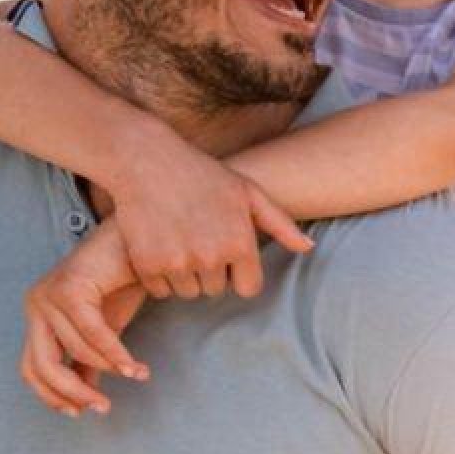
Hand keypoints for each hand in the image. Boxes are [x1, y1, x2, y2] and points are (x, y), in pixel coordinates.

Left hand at [18, 219, 152, 415]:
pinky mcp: (68, 287)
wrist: (136, 238)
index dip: (52, 396)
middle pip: (40, 366)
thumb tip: (88, 397)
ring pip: (73, 351)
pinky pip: (92, 333)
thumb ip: (91, 360)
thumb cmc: (122, 279)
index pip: (31, 368)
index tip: (79, 413)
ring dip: (109, 369)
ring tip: (137, 374)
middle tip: (101, 408)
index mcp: (39, 316)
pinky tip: (134, 366)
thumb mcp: (106, 328)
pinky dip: (115, 354)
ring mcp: (48, 295)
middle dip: (71, 393)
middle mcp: (35, 305)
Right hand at [88, 124, 310, 301]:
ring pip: (188, 293)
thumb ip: (280, 223)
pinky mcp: (148, 265)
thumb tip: (309, 249)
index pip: (248, 289)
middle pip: (216, 291)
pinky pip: (160, 290)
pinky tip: (158, 246)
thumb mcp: (247, 192)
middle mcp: (211, 257)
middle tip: (197, 239)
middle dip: (210, 272)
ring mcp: (178, 262)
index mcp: (239, 242)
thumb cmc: (202, 174)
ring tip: (178, 241)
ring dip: (184, 276)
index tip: (226, 256)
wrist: (146, 160)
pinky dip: (158, 276)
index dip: (238, 274)